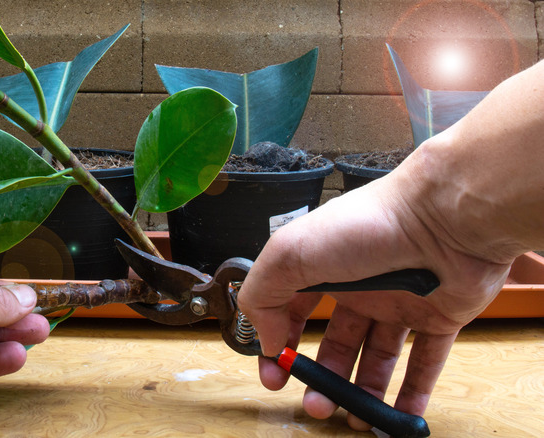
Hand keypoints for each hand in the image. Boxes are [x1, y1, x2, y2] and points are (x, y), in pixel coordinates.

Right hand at [238, 57, 543, 430]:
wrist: (443, 218)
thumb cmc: (365, 227)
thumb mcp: (289, 254)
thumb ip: (261, 295)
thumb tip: (267, 341)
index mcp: (321, 269)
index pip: (291, 313)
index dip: (279, 347)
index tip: (275, 377)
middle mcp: (359, 287)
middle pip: (336, 344)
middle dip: (323, 379)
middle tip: (319, 406)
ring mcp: (399, 304)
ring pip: (377, 358)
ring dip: (363, 391)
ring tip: (355, 418)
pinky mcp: (439, 317)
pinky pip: (425, 361)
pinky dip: (413, 391)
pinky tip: (399, 415)